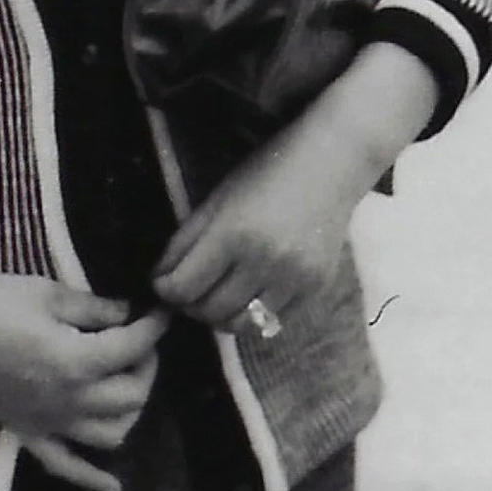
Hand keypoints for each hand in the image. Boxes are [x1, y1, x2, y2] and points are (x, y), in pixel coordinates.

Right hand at [0, 246, 166, 490]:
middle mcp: (71, 400)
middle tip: (139, 340)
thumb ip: (92, 307)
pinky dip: (92, 480)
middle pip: (131, 395)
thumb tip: (127, 313)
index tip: (163, 312)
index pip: (133, 347)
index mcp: (77, 361)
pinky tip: (113, 488)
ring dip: (130, 412)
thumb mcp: (46, 293)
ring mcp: (50, 423)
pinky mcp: (29, 433)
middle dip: (146, 365)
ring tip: (127, 383)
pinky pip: (65, 467)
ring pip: (111, 435)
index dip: (154, 327)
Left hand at [152, 41, 436, 332]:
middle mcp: (265, 262)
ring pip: (242, 326)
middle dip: (189, 307)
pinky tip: (247, 295)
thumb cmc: (267, 170)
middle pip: (210, 311)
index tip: (161, 284)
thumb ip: (186, 239)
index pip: (184, 286)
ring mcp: (294, 279)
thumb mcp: (218, 197)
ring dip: (219, 318)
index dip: (164, 290)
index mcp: (233, 232)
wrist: (331, 164)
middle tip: (186, 293)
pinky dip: (253, 316)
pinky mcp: (315, 289)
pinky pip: (273, 323)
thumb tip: (160, 279)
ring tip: (214, 298)